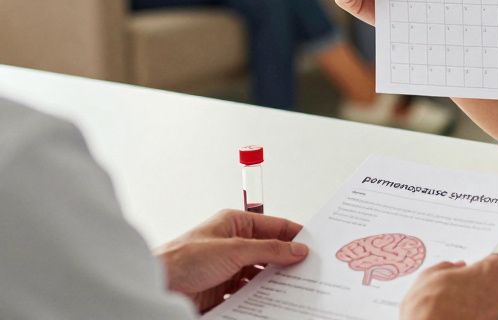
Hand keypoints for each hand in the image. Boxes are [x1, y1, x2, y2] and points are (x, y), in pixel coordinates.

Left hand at [156, 209, 307, 311]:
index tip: (314, 246)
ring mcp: (226, 267)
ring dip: (272, 281)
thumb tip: (296, 249)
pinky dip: (258, 296)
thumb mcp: (234, 250)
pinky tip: (269, 300)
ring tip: (292, 288)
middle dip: (286, 261)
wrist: (156, 287)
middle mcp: (231, 243)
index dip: (294, 235)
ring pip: (259, 274)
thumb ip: (268, 250)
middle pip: (268, 252)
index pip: (273, 226)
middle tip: (308, 270)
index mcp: (234, 224)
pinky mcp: (221, 288)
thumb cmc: (181, 260)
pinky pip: (247, 291)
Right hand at [400, 254, 497, 319]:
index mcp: (491, 272)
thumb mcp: (430, 276)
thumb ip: (448, 267)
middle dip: (483, 289)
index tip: (473, 273)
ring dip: (484, 308)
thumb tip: (454, 268)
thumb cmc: (431, 307)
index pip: (497, 263)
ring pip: (497, 308)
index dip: (483, 269)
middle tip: (462, 294)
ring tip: (460, 312)